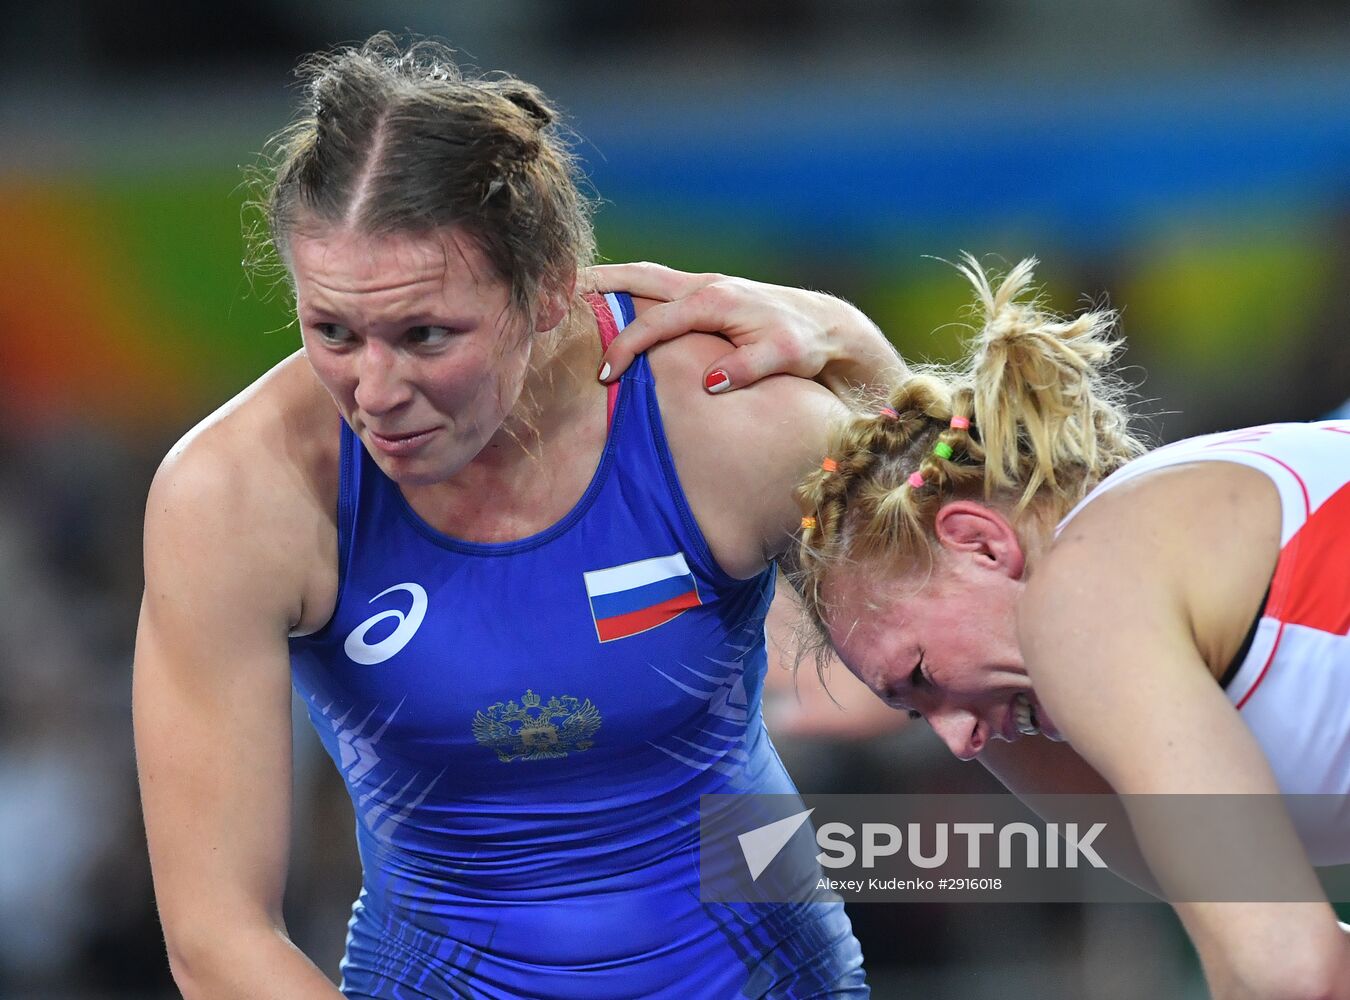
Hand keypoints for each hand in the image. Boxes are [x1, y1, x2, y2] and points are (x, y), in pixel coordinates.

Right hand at [587, 262, 900, 394]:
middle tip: (555, 290)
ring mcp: (704, 286)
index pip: (655, 322)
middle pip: (638, 277)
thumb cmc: (803, 344)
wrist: (825, 326)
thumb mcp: (782, 358)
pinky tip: (610, 299)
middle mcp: (704, 286)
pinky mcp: (706, 294)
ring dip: (609, 280)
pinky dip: (629, 287)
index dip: (626, 348)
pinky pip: (657, 286)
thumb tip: (710, 382)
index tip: (604, 375)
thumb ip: (746, 369)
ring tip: (570, 287)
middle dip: (597, 284)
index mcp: (714, 301)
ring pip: (645, 276)